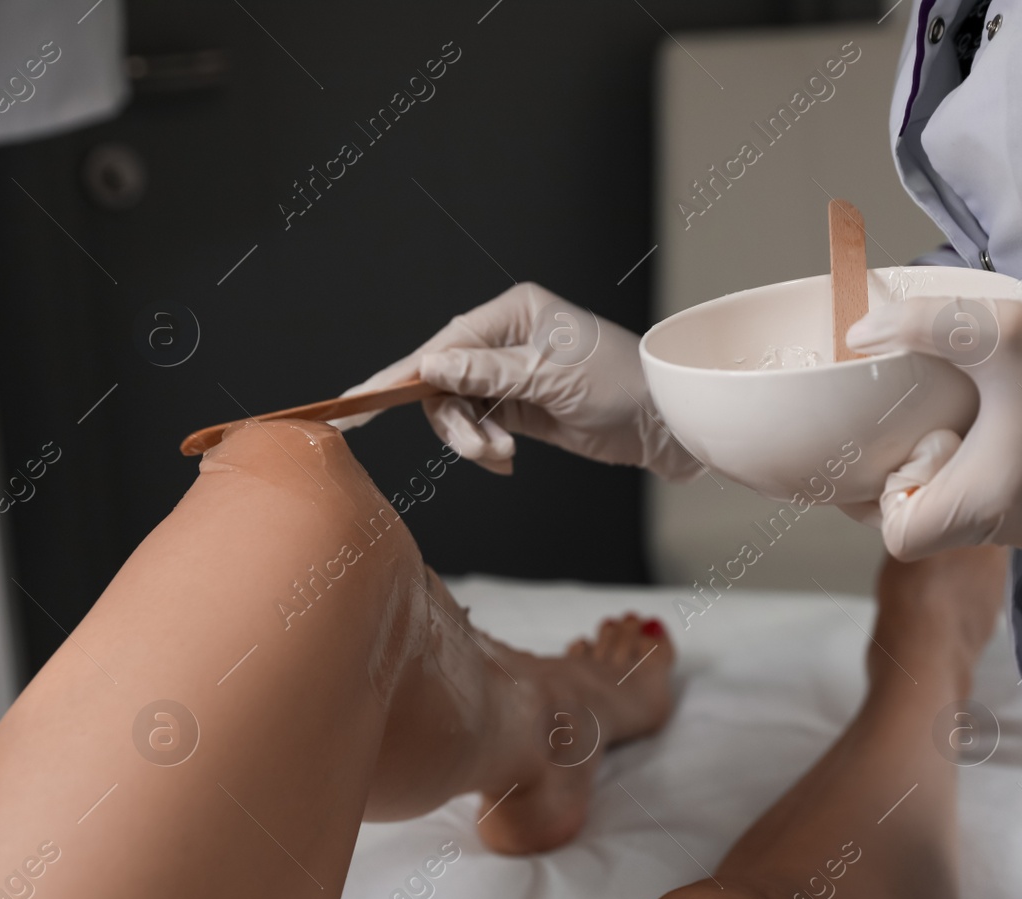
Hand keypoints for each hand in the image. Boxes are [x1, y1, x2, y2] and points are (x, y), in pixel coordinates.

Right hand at [335, 282, 701, 479]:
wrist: (662, 423)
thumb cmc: (620, 384)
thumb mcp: (550, 377)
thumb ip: (487, 374)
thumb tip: (431, 368)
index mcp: (512, 312)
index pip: (443, 345)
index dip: (402, 376)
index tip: (359, 403)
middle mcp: (505, 339)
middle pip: (442, 381)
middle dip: (454, 422)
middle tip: (482, 451)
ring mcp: (510, 374)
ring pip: (457, 410)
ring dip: (473, 440)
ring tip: (503, 458)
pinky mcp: (518, 407)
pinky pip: (478, 428)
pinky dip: (485, 450)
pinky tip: (507, 462)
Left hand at [845, 291, 1021, 557]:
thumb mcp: (994, 327)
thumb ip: (917, 326)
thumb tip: (859, 337)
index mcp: (991, 498)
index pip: (900, 535)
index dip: (881, 498)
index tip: (898, 447)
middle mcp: (1015, 528)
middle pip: (926, 531)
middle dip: (910, 486)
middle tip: (924, 428)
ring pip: (961, 524)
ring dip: (946, 483)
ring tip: (961, 426)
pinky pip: (996, 514)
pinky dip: (981, 484)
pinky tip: (992, 437)